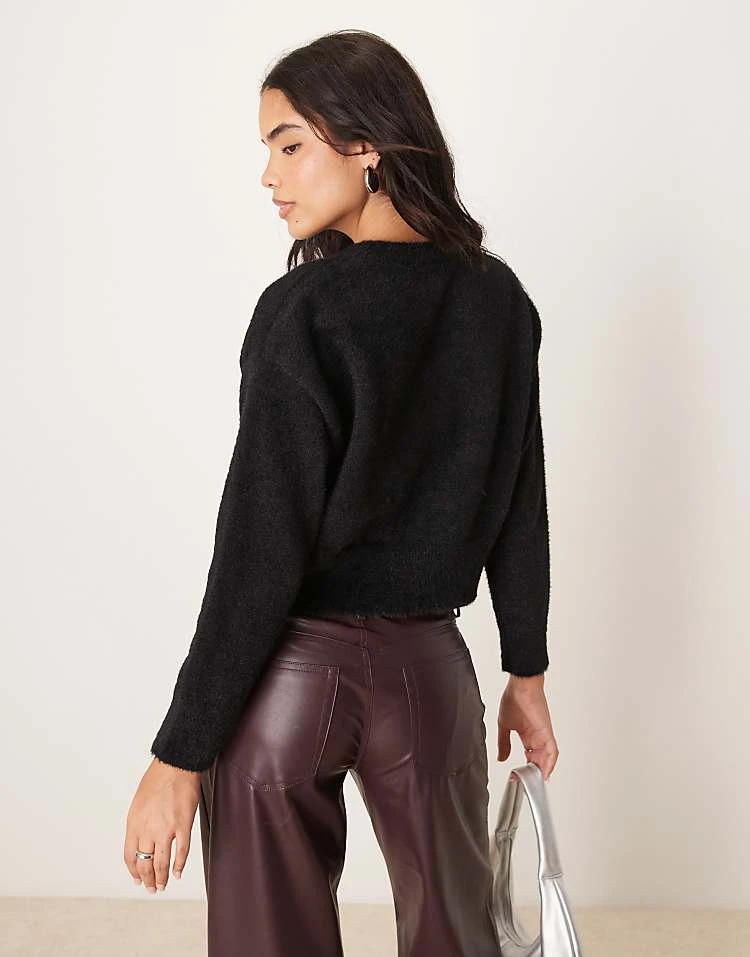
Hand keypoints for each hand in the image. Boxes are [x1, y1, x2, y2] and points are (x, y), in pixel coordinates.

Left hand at [124, 757, 201, 892]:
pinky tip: (177, 873)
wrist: (176, 765)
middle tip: (151, 888)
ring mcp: (166, 828)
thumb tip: (142, 840)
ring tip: (162, 885)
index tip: (137, 879)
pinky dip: (178, 865)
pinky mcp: (183, 825)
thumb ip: (139, 823)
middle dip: (147, 879)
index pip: (130, 856)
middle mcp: (147, 829)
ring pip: (161, 863)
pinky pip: (181, 852)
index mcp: (134, 823)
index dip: (133, 871)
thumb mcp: (139, 803)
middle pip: (145, 863)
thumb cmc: (158, 779)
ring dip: (161, 878)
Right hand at [497, 674, 557, 781]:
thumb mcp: (504, 725)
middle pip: (540, 760)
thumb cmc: (514, 698)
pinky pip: (552, 751)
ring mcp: (543, 735)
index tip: (516, 777)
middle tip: (527, 784)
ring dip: (542, 771)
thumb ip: (503, 743)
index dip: (524, 769)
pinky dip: (550, 762)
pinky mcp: (547, 732)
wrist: (520, 685)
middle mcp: (537, 737)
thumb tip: (500, 758)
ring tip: (535, 781)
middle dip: (534, 774)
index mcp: (527, 735)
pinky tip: (546, 772)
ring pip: (547, 758)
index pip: (529, 757)